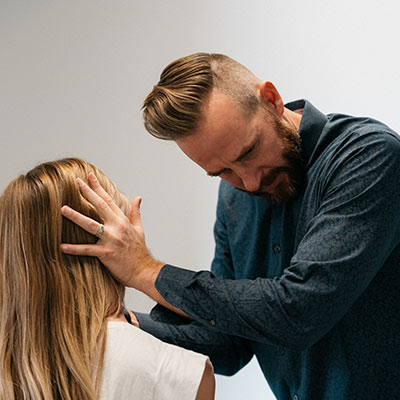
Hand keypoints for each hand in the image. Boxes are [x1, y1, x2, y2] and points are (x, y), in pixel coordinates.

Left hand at [60, 173, 162, 290]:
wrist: (144, 271)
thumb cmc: (140, 251)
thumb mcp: (139, 229)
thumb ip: (136, 212)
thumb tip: (138, 198)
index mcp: (123, 221)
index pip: (109, 200)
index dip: (98, 187)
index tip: (89, 176)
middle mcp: (117, 227)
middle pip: (100, 206)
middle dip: (87, 193)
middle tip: (76, 182)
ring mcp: (111, 240)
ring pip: (91, 225)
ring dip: (76, 217)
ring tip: (63, 209)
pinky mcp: (106, 253)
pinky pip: (87, 250)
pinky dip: (74, 248)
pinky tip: (62, 246)